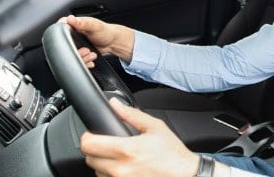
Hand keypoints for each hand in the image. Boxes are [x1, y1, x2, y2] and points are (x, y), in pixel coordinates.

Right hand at [61, 15, 134, 65]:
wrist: (112, 42)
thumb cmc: (105, 31)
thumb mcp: (94, 26)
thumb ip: (83, 23)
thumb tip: (70, 19)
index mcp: (71, 24)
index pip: (58, 30)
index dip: (64, 39)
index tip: (75, 44)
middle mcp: (70, 34)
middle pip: (64, 47)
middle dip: (77, 52)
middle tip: (87, 51)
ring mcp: (74, 44)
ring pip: (70, 55)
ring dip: (82, 58)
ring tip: (91, 54)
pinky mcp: (77, 52)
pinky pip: (76, 60)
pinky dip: (84, 62)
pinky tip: (90, 59)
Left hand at [81, 98, 199, 176]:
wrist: (185, 175)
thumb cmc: (172, 153)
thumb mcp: (155, 127)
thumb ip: (131, 115)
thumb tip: (115, 104)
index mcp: (126, 149)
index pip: (88, 145)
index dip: (88, 137)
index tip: (93, 135)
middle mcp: (120, 168)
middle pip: (89, 159)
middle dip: (96, 150)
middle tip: (109, 145)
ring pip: (97, 171)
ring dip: (103, 164)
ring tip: (120, 158)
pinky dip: (111, 174)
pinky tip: (124, 167)